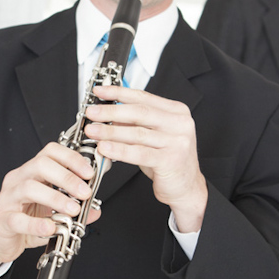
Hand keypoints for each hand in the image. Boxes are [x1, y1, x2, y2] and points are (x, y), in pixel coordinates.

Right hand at [0, 143, 100, 276]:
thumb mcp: (52, 211)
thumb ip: (73, 209)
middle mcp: (18, 180)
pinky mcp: (3, 219)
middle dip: (67, 177)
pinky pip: (18, 219)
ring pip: (29, 187)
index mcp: (31, 172)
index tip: (89, 173)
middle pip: (41, 164)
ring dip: (55, 198)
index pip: (50, 152)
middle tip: (85, 193)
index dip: (72, 158)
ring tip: (73, 210)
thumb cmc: (24, 220)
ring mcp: (8, 198)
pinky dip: (36, 223)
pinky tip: (51, 227)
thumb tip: (96, 210)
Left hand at [84, 84, 207, 232]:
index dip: (119, 93)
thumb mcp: (153, 137)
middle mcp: (180, 124)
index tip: (99, 91)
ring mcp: (177, 142)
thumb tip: (106, 113)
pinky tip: (104, 148)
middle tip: (91, 112)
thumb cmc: (168, 161)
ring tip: (92, 131)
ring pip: (137, 133)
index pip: (143, 97)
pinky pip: (139, 153)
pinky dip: (119, 150)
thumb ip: (134, 124)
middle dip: (111, 111)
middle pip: (139, 112)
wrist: (187, 188)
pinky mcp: (171, 160)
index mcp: (176, 112)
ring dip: (111, 131)